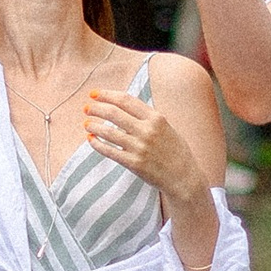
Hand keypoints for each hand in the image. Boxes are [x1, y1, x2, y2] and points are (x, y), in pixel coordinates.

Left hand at [79, 79, 207, 205]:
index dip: (106, 95)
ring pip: (108, 132)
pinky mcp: (133, 163)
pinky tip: (91, 139)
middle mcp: (147, 130)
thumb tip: (123, 104)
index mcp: (156, 117)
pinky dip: (97, 144)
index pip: (125, 100)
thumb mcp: (166, 126)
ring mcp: (139, 147)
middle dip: (96, 108)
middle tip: (87, 109)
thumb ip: (147, 116)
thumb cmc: (175, 150)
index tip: (94, 94)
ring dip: (93, 126)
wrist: (183, 177)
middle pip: (113, 113)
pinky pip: (109, 151)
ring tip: (87, 124)